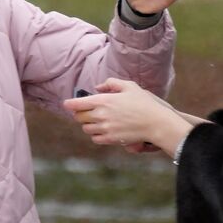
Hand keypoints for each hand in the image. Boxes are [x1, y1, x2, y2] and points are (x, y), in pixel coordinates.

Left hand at [62, 78, 191, 154]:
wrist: (156, 123)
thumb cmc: (143, 103)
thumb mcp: (129, 86)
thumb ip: (110, 84)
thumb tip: (97, 88)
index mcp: (103, 101)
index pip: (77, 104)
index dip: (69, 104)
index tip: (67, 104)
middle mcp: (101, 115)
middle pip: (78, 117)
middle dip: (80, 114)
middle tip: (85, 111)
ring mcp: (105, 129)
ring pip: (86, 128)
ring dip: (88, 124)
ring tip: (97, 120)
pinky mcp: (111, 139)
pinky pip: (95, 139)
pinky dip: (96, 135)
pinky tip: (103, 130)